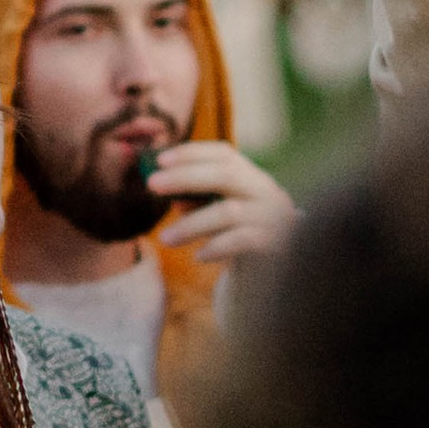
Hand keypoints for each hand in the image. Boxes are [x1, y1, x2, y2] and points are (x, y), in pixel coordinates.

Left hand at [144, 139, 298, 266]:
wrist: (277, 274)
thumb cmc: (240, 238)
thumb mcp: (219, 215)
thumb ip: (199, 203)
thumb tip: (173, 198)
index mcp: (252, 177)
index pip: (224, 154)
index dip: (191, 152)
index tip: (159, 159)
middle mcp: (265, 191)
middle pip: (225, 174)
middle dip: (185, 177)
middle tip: (152, 185)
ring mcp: (273, 217)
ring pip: (228, 212)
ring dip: (191, 224)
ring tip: (166, 238)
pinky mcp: (275, 243)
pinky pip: (241, 241)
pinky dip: (216, 247)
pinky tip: (198, 257)